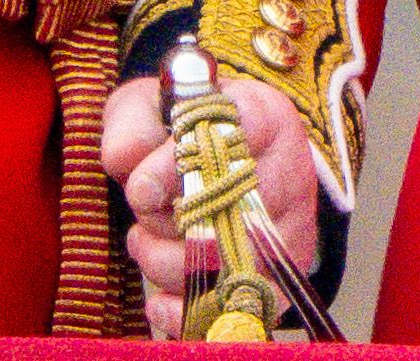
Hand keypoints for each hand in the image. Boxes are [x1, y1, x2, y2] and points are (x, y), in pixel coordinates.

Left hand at [102, 72, 323, 338]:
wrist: (220, 157)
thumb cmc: (180, 130)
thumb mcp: (150, 107)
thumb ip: (132, 125)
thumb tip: (127, 161)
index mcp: (263, 114)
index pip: (229, 138)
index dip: (178, 167)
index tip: (141, 189)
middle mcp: (290, 168)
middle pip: (230, 211)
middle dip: (169, 224)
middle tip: (141, 218)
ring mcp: (292, 226)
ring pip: (234, 264)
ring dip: (171, 266)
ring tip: (145, 244)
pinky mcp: (284, 276)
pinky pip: (240, 306)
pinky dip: (191, 311)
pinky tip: (160, 301)